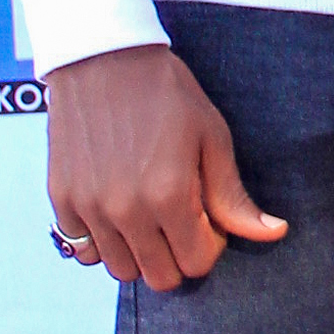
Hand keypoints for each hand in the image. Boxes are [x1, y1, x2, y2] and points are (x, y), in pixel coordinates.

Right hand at [47, 43, 287, 291]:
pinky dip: (102, 242)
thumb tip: (272, 233)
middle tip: (180, 218)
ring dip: (141, 253)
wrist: (102, 56)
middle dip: (178, 255)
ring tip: (148, 214)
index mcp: (169, 196)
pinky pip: (82, 250)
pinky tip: (116, 211)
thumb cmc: (165, 93)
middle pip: (160, 277)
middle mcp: (126, 210)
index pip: (197, 263)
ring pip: (120, 270)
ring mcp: (89, 207)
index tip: (207, 216)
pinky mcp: (61, 198)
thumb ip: (233, 196)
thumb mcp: (212, 138)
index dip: (210, 244)